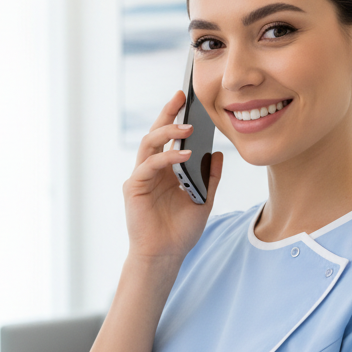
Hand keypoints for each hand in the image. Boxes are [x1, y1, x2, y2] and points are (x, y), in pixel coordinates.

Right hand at [124, 90, 223, 261]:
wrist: (165, 255)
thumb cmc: (180, 231)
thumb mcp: (204, 200)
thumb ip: (209, 177)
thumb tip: (217, 153)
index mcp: (167, 170)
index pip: (170, 137)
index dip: (177, 118)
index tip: (190, 100)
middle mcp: (151, 169)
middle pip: (155, 133)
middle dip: (167, 112)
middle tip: (181, 96)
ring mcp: (141, 177)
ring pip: (148, 144)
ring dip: (167, 131)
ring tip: (188, 126)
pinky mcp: (134, 188)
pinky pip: (148, 165)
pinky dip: (166, 157)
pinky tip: (183, 154)